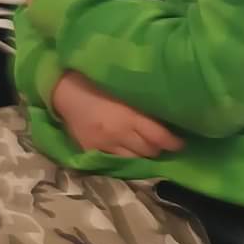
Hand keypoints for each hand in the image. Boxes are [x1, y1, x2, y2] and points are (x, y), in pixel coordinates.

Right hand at [52, 71, 183, 158]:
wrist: (62, 90)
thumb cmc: (95, 82)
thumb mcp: (123, 90)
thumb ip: (141, 106)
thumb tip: (163, 117)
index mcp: (127, 116)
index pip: (158, 136)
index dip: (172, 142)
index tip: (180, 143)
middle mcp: (118, 135)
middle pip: (148, 150)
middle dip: (158, 148)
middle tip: (163, 142)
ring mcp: (103, 145)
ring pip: (133, 159)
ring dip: (143, 154)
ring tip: (147, 149)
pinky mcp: (90, 151)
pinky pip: (114, 161)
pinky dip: (124, 157)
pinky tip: (128, 152)